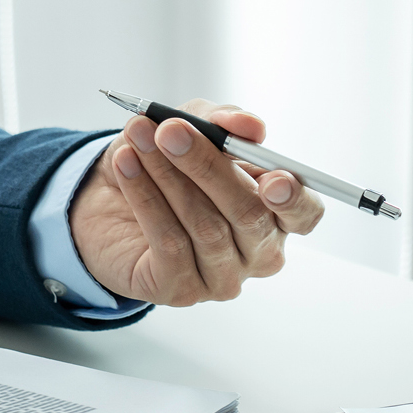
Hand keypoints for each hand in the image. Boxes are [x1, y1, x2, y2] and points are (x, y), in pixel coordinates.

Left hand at [68, 99, 323, 305]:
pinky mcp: (181, 290)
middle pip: (249, 215)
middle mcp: (257, 252)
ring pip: (205, 227)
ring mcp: (222, 277)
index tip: (272, 179)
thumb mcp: (197, 127)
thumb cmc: (169, 163)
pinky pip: (170, 244)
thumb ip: (226, 122)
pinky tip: (126, 166)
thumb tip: (250, 126)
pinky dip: (145, 198)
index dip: (293, 199)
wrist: (107, 200)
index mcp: (277, 213)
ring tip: (138, 139)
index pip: (305, 213)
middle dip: (207, 166)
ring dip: (166, 175)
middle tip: (170, 131)